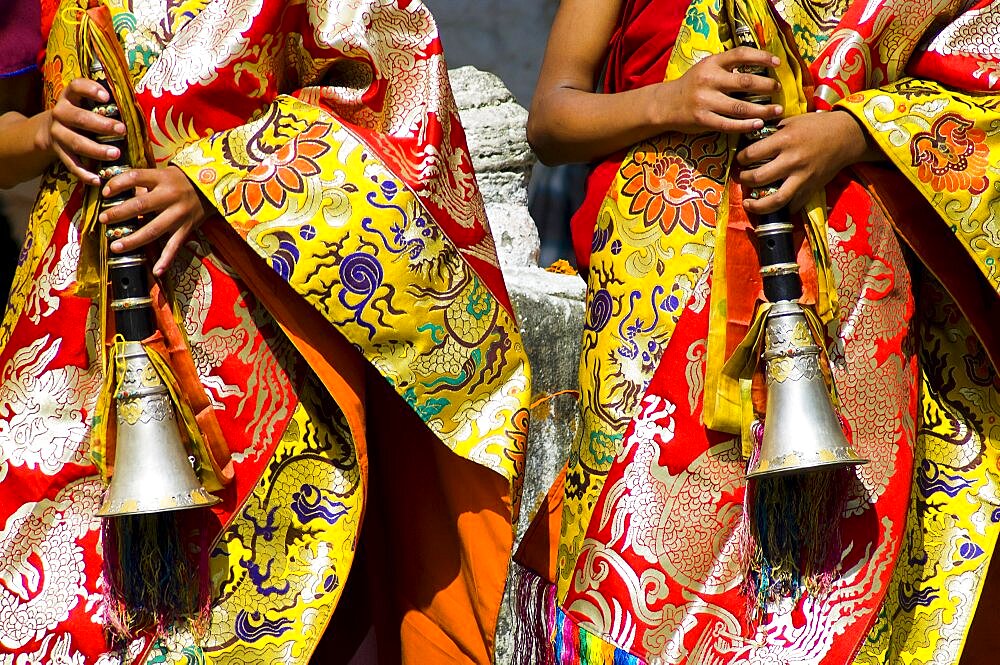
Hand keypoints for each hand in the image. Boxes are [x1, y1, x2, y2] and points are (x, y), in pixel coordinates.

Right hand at [34, 78, 125, 184]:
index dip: (90, 90)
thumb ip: (108, 104)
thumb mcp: (90, 103)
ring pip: (76, 143)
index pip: (76, 86)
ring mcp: (58, 133)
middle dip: (102, 125)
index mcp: (70, 96)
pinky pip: (71, 164)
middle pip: (79, 118)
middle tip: (122, 130)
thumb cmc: (84, 113)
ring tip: (116, 154)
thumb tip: (138, 106)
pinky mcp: (59, 151)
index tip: (107, 97)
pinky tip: (98, 179)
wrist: (53, 128)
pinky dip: (84, 173)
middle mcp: (61, 112)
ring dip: (97, 150)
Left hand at [100, 166, 211, 275]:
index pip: (135, 178)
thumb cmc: (180, 181)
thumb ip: (143, 183)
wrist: (210, 189)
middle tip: (103, 220)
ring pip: (153, 229)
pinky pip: (175, 246)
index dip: (118, 184)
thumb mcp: (163, 175)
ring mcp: (178, 215)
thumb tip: (116, 192)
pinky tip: (157, 271)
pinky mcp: (186, 229)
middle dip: (119, 213)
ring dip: (133, 240)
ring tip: (116, 246)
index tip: (105, 192)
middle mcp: (170, 196)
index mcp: (162, 179)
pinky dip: (166, 260)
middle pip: (141, 205)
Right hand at [660, 47, 783, 133]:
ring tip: (777, 111)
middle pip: (745, 82)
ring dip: (763, 109)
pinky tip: (758, 124)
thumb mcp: (706, 68)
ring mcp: (705, 101)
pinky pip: (729, 124)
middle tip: (778, 90)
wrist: (666, 104)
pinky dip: (746, 125)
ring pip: (740, 107)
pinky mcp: (702, 119)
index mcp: (711, 63)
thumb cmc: (692, 85)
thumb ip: (727, 67)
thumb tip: (760, 68)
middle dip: (767, 86)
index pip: (741, 54)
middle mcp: (708, 80)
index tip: (777, 63)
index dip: (762, 57)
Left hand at [736, 111, 875, 213]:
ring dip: (757, 205)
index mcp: (784, 140)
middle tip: (741, 178)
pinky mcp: (811, 189)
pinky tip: (771, 207)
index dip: (740, 159)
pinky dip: (780, 210)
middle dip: (743, 180)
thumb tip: (749, 141)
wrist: (846, 137)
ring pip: (775, 200)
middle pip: (758, 178)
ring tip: (748, 204)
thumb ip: (771, 132)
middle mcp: (792, 161)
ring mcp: (802, 178)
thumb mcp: (791, 121)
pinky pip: (792, 206)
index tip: (739, 161)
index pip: (751, 154)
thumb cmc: (816, 126)